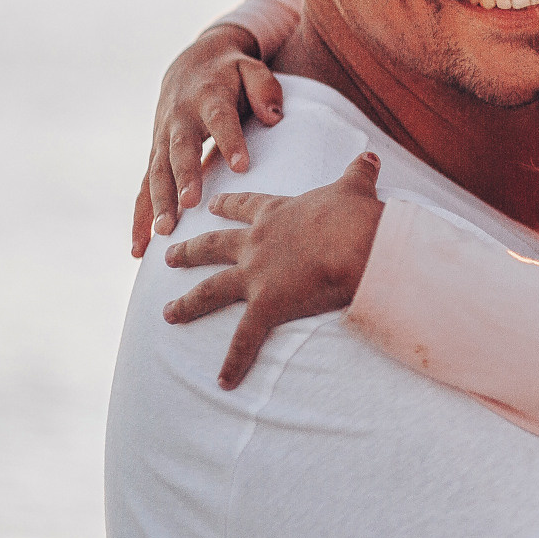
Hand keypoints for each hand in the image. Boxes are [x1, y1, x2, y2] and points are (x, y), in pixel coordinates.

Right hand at [132, 23, 284, 255]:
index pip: (220, 119)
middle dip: (184, 177)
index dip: (230, 141)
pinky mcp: (155, 154)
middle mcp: (180, 118)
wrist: (190, 64)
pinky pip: (144, 188)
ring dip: (158, 203)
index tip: (242, 166)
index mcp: (209, 97)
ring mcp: (162, 138)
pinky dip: (140, 217)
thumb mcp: (252, 68)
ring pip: (158, 172)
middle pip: (181, 149)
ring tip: (163, 234)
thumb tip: (273, 119)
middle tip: (189, 204)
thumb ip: (264, 89)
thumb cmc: (230, 72)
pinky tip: (138, 248)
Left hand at [162, 152, 384, 388]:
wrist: (356, 241)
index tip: (212, 205)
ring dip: (188, 304)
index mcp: (276, 214)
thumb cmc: (355, 214)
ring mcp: (255, 275)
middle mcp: (256, 243)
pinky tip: (223, 381)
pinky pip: (245, 340)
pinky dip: (234, 362)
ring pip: (211, 290)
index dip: (227, 206)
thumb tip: (370, 156)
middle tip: (169, 255)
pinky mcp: (265, 306)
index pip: (244, 206)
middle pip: (213, 246)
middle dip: (190, 251)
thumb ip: (357, 172)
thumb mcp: (354, 187)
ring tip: (168, 313)